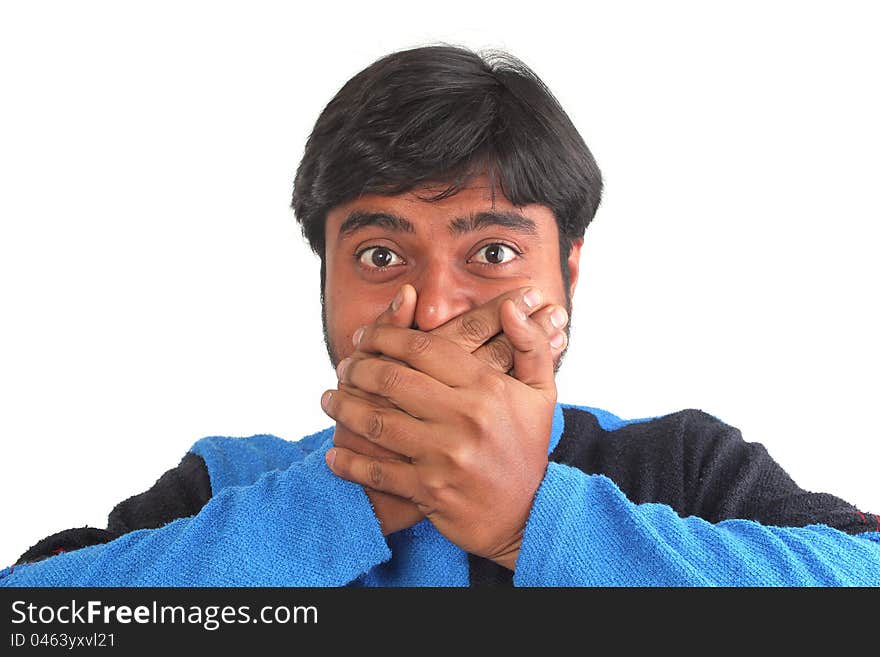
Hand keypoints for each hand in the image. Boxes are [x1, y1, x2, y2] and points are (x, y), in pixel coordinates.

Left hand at [323, 300, 556, 568]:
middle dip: (358, 369)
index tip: (366, 335)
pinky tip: (334, 454)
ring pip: (378, 422)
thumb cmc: (528, 447)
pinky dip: (350, 463)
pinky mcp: (429, 490)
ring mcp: (445, 456)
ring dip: (344, 408)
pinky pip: (378, 472)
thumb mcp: (540, 393)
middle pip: (393, 380)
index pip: (424, 348)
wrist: (530, 514)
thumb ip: (530, 345)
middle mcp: (464, 418)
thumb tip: (512, 307)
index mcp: (487, 387)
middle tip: (344, 366)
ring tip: (329, 399)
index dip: (386, 337)